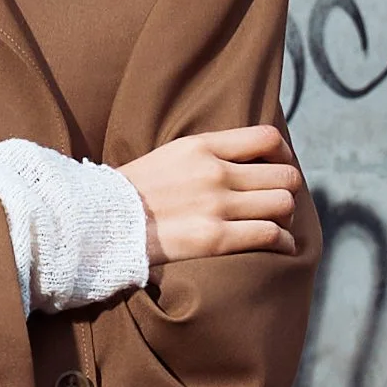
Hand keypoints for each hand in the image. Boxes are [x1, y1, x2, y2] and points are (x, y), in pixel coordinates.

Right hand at [119, 125, 301, 266]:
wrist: (99, 224)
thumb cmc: (129, 195)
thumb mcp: (167, 157)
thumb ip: (204, 155)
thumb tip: (240, 161)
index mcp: (201, 146)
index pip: (268, 138)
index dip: (284, 155)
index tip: (278, 168)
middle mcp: (215, 172)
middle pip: (285, 175)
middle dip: (286, 190)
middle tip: (276, 203)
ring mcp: (216, 206)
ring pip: (283, 205)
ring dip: (286, 217)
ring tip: (276, 225)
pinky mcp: (215, 239)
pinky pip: (271, 236)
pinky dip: (284, 243)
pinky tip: (280, 247)